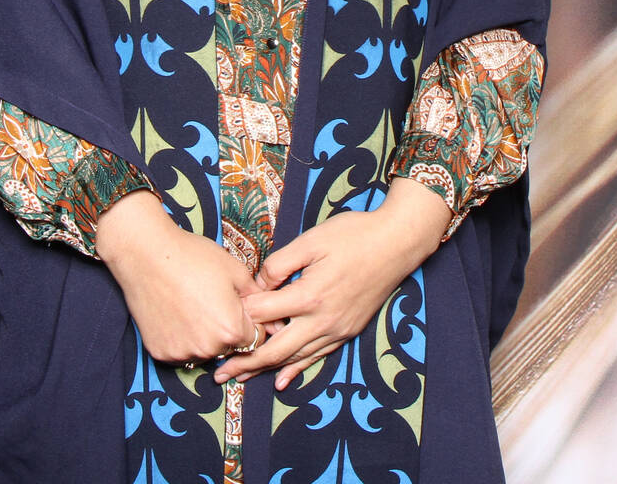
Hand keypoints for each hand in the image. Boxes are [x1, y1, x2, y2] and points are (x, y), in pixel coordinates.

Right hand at [97, 190, 258, 365]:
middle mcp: (209, 348)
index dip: (250, 321)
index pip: (255, 338)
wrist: (146, 254)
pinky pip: (180, 352)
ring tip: (191, 306)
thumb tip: (270, 311)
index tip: (237, 306)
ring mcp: (182, 353)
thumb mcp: (235, 270)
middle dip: (228, 330)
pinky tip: (175, 314)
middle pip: (230, 347)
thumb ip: (256, 296)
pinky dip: (181, 339)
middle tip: (211, 303)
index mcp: (232, 330)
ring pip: (205, 351)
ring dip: (204, 337)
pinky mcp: (161, 353)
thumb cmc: (192, 257)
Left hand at [215, 176, 449, 387]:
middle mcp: (323, 320)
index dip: (241, 314)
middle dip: (245, 362)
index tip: (222, 314)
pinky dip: (297, 370)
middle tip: (219, 373)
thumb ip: (279, 264)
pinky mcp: (347, 332)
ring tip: (240, 378)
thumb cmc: (354, 235)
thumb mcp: (311, 240)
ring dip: (266, 370)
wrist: (397, 243)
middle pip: (275, 350)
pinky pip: (317, 357)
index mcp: (309, 295)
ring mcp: (337, 330)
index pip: (264, 313)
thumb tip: (258, 285)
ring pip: (295, 358)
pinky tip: (281, 381)